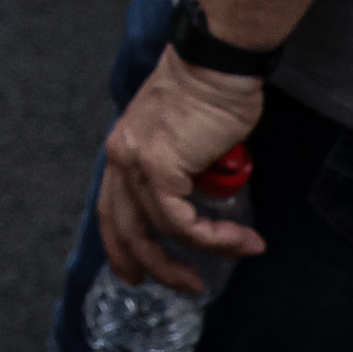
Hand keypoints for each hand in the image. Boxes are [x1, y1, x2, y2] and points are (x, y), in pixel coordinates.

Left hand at [94, 52, 269, 293]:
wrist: (216, 65)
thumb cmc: (210, 95)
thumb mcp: (184, 138)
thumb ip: (180, 169)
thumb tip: (197, 204)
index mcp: (123, 149)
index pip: (111, 209)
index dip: (121, 247)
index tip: (135, 274)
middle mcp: (121, 157)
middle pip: (126, 228)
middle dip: (155, 266)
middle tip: (187, 286)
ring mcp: (136, 162)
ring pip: (161, 230)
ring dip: (206, 251)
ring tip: (241, 249)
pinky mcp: (159, 167)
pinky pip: (183, 222)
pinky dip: (214, 239)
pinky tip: (240, 240)